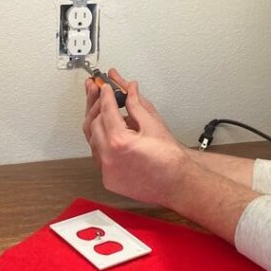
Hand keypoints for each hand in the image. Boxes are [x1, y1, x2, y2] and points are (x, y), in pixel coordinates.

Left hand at [83, 70, 188, 206]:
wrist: (177, 183)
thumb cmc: (170, 159)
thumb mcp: (153, 124)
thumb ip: (136, 104)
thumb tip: (129, 89)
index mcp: (119, 142)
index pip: (107, 110)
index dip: (106, 96)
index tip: (106, 87)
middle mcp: (108, 158)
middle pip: (94, 124)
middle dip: (98, 108)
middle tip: (102, 95)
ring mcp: (107, 171)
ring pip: (93, 140)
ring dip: (98, 124)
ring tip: (104, 111)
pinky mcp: (108, 179)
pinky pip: (98, 156)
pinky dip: (101, 141)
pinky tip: (108, 132)